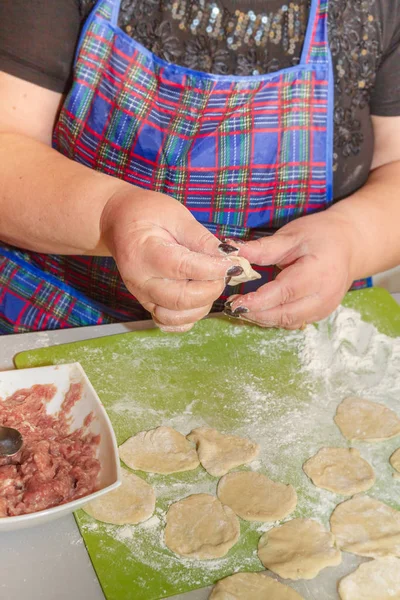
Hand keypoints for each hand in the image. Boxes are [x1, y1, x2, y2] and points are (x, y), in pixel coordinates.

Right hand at [100, 188, 236, 330]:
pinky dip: (187, 319)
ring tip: (211, 284)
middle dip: (211, 288)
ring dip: (203, 305)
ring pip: (177, 316)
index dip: (212, 269)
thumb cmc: (147, 213)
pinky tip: (197, 302)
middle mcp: (139, 280)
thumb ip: (200, 237)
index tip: (232, 263)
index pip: (182, 268)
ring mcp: (141, 295)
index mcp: (143, 252)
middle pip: (181, 298)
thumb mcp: (175, 215)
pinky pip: (168, 323)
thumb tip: (227, 256)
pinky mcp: (146, 304)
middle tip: (224, 272)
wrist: (118, 222)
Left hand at [226, 209, 361, 328]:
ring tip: (240, 307)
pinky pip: (293, 322)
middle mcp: (323, 296)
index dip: (257, 300)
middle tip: (231, 305)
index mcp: (318, 273)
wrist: (350, 244)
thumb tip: (231, 251)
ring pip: (286, 322)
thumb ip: (262, 248)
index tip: (235, 301)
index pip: (283, 293)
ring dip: (262, 318)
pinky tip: (258, 309)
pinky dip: (273, 318)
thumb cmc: (321, 235)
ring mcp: (324, 308)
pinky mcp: (320, 314)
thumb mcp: (292, 235)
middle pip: (284, 314)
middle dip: (255, 313)